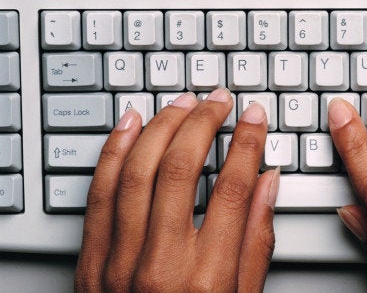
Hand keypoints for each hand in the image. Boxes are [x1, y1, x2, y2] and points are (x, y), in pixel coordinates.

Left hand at [75, 89, 278, 291]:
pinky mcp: (89, 261)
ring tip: (182, 104)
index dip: (245, 143)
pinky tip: (130, 125)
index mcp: (207, 278)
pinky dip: (114, 151)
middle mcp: (159, 265)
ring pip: (136, 171)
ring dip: (160, 127)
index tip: (252, 118)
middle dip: (203, 123)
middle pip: (179, 168)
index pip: (231, 188)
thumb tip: (267, 184)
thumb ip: (256, 242)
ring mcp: (117, 261)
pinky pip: (99, 193)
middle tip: (219, 101)